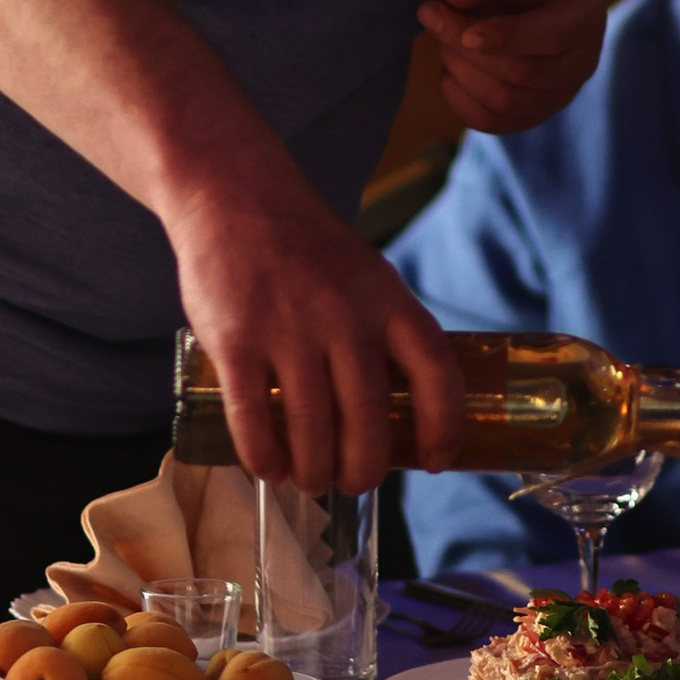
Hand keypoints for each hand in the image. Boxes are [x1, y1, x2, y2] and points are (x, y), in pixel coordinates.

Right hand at [166, 174, 467, 493]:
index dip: (444, 424)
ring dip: (313, 469)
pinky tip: (268, 470)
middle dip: (364, 467)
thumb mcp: (367, 276)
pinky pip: (253, 417)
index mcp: (387, 299)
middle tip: (355, 483)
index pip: (436, 370)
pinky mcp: (235, 339)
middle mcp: (343, 315)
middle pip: (367, 415)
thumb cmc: (308, 248)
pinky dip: (264, 456)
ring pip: (311, 426)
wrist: (236, 196)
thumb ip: (385, 332)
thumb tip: (406, 411)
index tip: (437, 460)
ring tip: (310, 481)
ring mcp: (287, 328)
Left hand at [416, 0, 606, 133]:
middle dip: (463, 46)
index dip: (505, 36)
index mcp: (585, 13)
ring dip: (459, 69)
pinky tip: (450, 66)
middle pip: (519, 73)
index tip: (458, 24)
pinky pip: (489, 121)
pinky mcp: (531, 113)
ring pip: (502, 102)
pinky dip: (458, 97)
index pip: (551, 37)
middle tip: (429, 11)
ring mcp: (559, 94)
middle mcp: (582, 61)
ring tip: (441, 35)